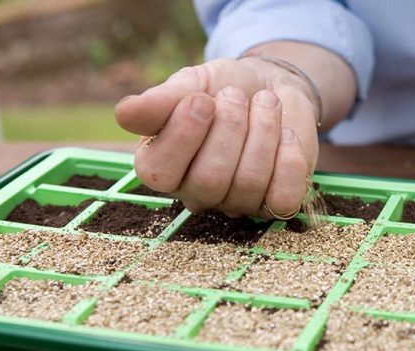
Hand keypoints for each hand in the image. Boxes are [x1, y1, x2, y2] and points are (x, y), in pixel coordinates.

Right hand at [114, 58, 319, 217]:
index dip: (182, 136)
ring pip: (249, 184)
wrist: (273, 87)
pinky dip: (289, 160)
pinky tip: (286, 134)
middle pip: (209, 180)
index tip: (201, 99)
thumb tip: (125, 114)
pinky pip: (283, 200)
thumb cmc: (223, 88)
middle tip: (236, 96)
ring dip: (263, 132)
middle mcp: (197, 193)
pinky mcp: (276, 203)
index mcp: (162, 165)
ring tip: (266, 103)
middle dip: (229, 129)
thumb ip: (162, 100)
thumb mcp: (192, 83)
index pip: (158, 172)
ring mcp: (239, 203)